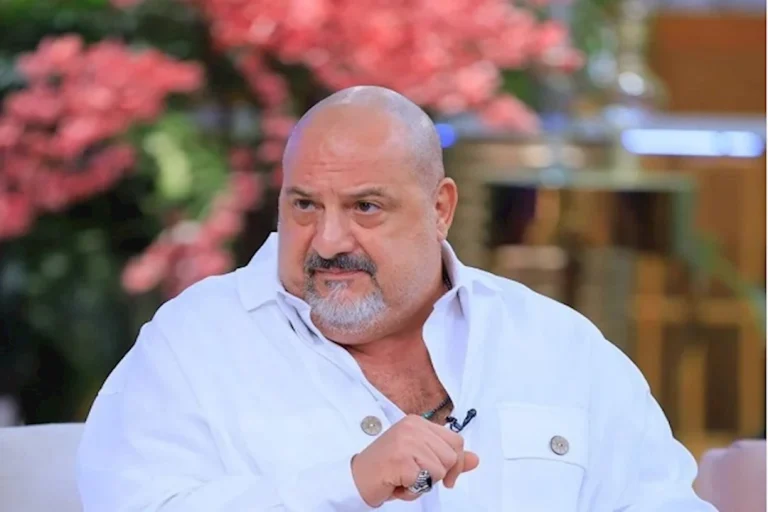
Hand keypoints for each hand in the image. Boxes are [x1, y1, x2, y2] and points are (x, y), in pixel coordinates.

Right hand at [350, 414, 479, 506]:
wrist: (356, 478)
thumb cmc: (388, 469)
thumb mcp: (421, 459)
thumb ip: (448, 457)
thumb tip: (475, 459)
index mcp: (418, 422)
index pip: (455, 441)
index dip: (455, 463)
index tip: (447, 479)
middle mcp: (412, 427)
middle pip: (450, 457)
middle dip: (437, 475)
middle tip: (415, 477)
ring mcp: (406, 441)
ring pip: (439, 470)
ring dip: (423, 484)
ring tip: (404, 479)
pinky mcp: (400, 459)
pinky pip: (422, 482)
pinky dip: (411, 491)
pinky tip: (397, 484)